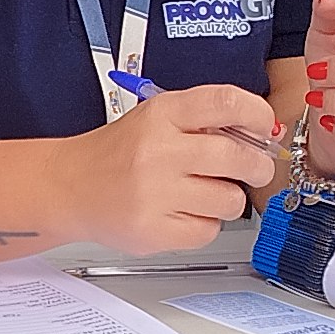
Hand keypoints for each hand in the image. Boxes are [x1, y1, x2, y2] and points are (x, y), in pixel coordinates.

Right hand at [52, 83, 280, 253]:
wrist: (70, 187)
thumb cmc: (119, 153)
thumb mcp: (156, 119)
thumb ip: (205, 122)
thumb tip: (265, 134)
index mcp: (162, 114)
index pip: (227, 103)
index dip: (259, 114)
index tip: (265, 128)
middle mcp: (158, 151)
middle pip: (239, 157)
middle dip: (258, 167)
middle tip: (253, 169)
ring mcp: (155, 193)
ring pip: (231, 200)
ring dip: (227, 199)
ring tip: (203, 194)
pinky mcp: (153, 229)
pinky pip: (208, 230)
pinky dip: (204, 224)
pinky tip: (182, 212)